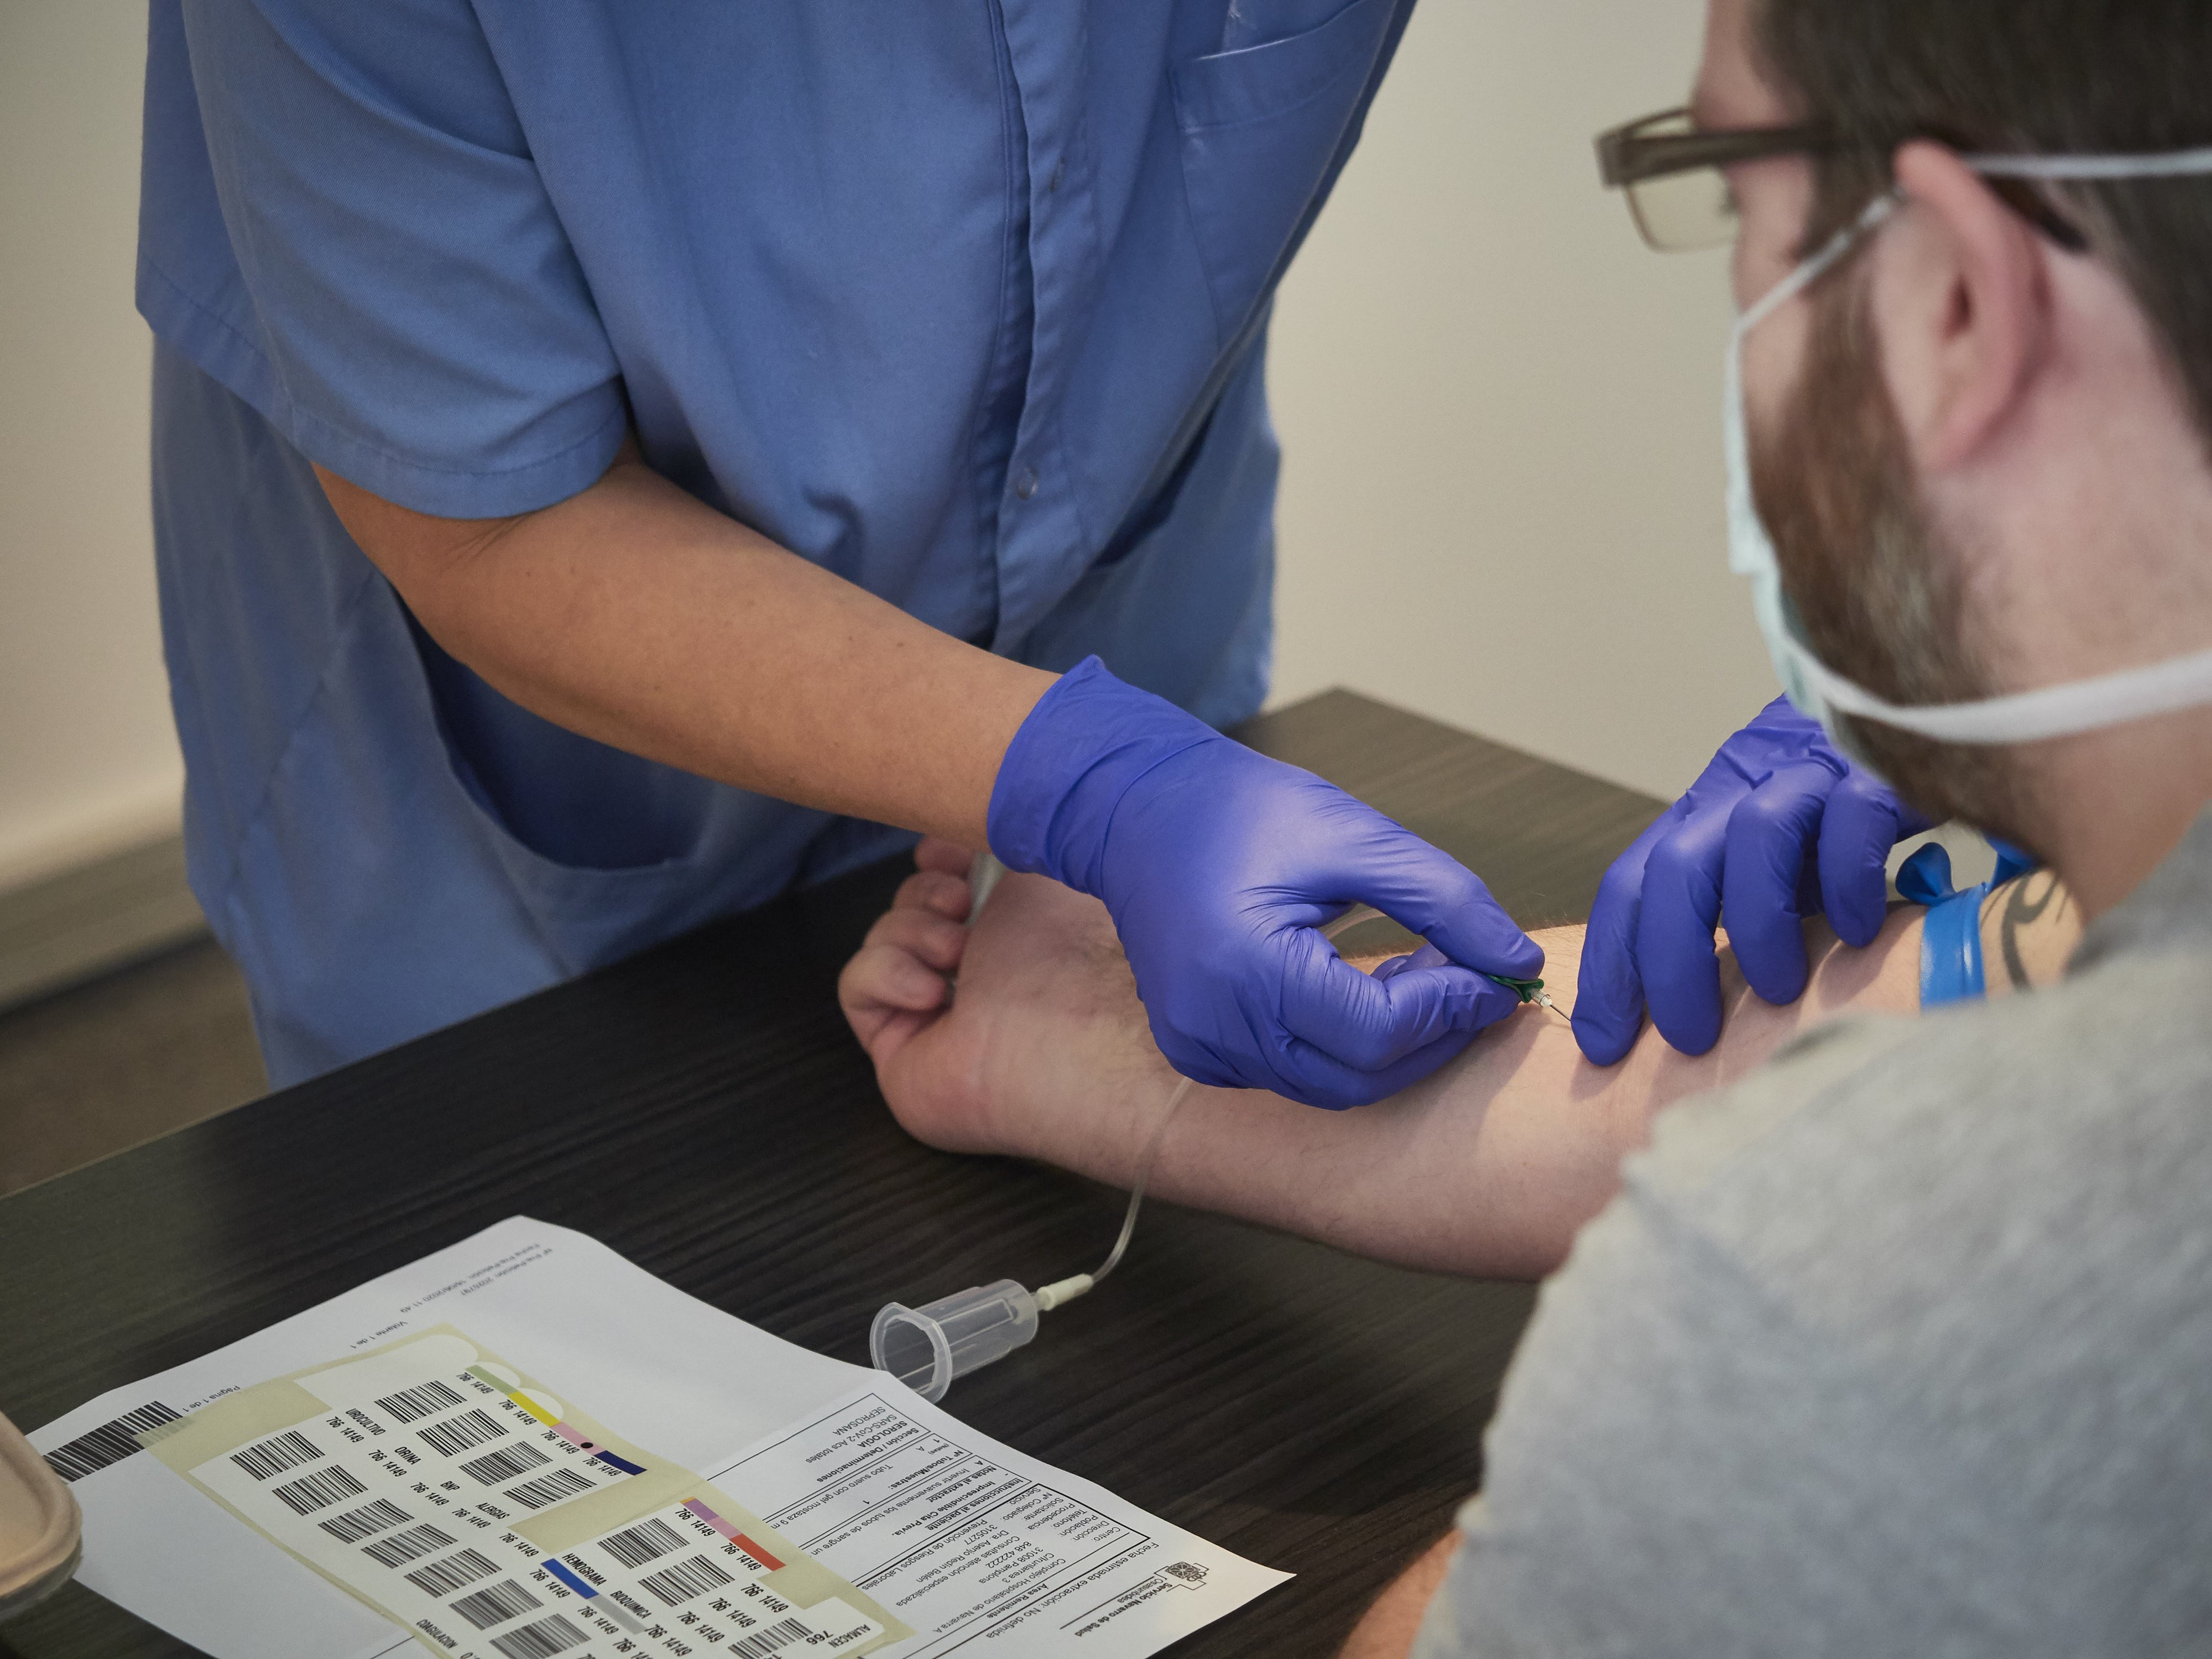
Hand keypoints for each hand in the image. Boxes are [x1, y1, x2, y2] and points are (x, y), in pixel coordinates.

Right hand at [838, 837, 1169, 1167]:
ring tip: (957, 953)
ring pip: (879, 939)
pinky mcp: (900, 1055)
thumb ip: (1014, 837)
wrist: (1078, 1030)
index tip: (947, 850)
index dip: (937, 859)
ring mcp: (938, 1019)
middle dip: (924, 891)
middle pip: (908, 905)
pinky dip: (887, 974)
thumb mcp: (1049, 865)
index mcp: (1018, 932)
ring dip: (911, 931)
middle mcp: (980, 977)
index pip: (950, 884)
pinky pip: (856, 986)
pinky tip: (931, 994)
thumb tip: (977, 822)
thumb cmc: (1079, 949)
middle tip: (961, 902)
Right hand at [988, 658, 1540, 1107]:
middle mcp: (1212, 1023)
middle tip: (1466, 982)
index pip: (1376, 1031)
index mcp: (1246, 965)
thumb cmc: (1240, 810)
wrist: (1137, 811)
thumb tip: (1516, 962)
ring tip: (1412, 977)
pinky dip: (1337, 1051)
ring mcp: (1197, 1045)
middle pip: (1357, 1078)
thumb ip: (1444, 900)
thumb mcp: (1354, 835)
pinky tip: (1353, 992)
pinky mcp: (1194, 1050)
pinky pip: (1286, 1077)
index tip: (1493, 975)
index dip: (1449, 1010)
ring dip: (1388, 1046)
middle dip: (1429, 1038)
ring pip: (1326, 1087)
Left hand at [1573, 696, 1931, 1064]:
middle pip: (1676, 866)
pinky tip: (1859, 934)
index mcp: (1703, 817)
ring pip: (1755, 836)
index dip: (1608, 965)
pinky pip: (1852, 818)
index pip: (1630, 886)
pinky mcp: (1878, 769)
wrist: (1911, 714)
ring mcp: (1807, 775)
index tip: (1602, 1043)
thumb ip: (1737, 912)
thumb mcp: (1774, 867)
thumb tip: (1703, 1013)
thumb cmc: (1839, 815)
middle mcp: (1742, 791)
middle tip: (1690, 1039)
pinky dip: (1849, 881)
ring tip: (1775, 992)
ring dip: (1756, 925)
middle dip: (1668, 961)